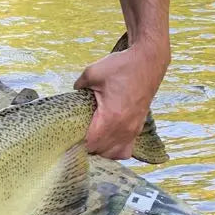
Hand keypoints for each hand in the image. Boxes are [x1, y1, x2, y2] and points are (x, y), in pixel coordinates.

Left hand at [74, 39, 167, 158]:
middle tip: (73, 136)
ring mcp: (133, 129)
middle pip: (100, 151)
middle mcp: (124, 128)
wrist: (148, 61)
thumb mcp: (91, 73)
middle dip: (85, 147)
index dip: (76, 143)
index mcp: (111, 117)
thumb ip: (77, 87)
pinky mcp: (138, 127)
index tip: (66, 137)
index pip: (90, 143)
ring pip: (113, 153)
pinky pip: (125, 149)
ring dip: (100, 150)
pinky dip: (114, 150)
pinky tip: (105, 141)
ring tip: (89, 138)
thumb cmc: (122, 66)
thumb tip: (71, 96)